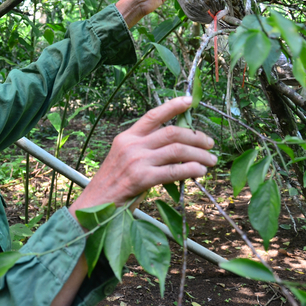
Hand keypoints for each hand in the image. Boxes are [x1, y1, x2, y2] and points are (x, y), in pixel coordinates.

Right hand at [69, 97, 215, 215]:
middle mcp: (131, 145)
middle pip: (172, 132)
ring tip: (211, 160)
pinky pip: (174, 171)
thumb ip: (144, 150)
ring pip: (177, 150)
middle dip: (196, 136)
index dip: (173, 106)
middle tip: (210, 143)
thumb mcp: (124, 159)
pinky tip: (200, 172)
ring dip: (200, 154)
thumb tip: (176, 149)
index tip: (190, 100)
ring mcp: (136, 161)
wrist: (95, 205)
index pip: (152, 115)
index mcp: (126, 137)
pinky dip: (192, 170)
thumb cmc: (112, 184)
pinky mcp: (141, 179)